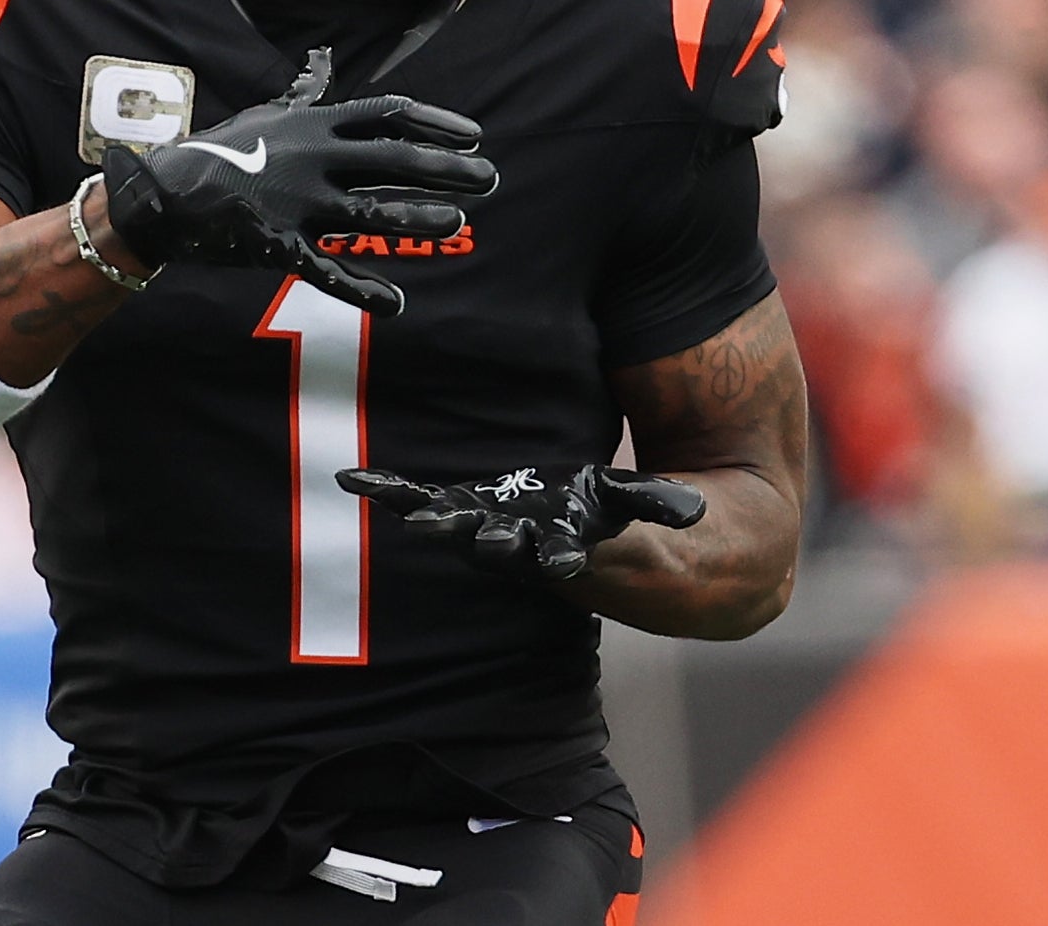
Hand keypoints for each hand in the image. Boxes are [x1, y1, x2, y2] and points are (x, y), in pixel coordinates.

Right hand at [102, 48, 494, 314]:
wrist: (161, 192)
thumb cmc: (220, 150)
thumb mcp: (265, 114)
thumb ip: (304, 95)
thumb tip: (322, 61)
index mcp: (315, 126)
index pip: (388, 115)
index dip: (436, 123)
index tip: (475, 135)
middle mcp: (314, 160)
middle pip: (394, 161)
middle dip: (447, 170)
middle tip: (490, 178)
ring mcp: (299, 204)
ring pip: (371, 212)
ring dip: (419, 218)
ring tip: (459, 222)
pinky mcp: (280, 246)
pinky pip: (328, 271)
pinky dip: (362, 289)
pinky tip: (397, 303)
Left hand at [338, 463, 705, 581]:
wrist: (604, 566)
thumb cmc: (630, 533)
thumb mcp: (647, 516)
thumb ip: (660, 508)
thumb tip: (689, 513)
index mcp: (571, 552)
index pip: (557, 556)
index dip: (550, 556)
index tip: (549, 560)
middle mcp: (526, 551)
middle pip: (493, 546)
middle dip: (465, 535)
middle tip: (431, 526)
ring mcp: (493, 535)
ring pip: (456, 527)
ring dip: (423, 514)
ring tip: (385, 500)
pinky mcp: (472, 516)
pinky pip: (429, 504)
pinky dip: (397, 494)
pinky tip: (358, 482)